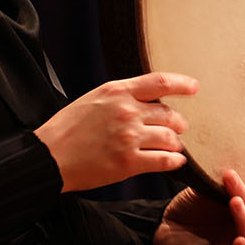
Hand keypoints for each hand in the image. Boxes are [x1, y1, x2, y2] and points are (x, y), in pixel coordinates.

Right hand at [36, 72, 195, 192]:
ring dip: (175, 144)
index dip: (182, 84)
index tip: (195, 88)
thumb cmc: (68, 128)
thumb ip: (121, 97)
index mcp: (117, 91)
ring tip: (172, 147)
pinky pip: (165, 161)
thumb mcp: (94, 99)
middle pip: (170, 114)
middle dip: (178, 123)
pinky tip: (174, 162)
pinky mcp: (129, 162)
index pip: (160, 82)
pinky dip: (174, 161)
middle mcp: (126, 111)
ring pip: (171, 138)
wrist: (49, 156)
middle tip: (177, 129)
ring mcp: (129, 137)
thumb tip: (148, 100)